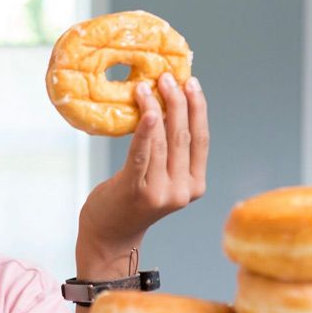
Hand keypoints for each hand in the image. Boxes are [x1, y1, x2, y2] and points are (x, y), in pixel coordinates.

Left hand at [76, 73, 208, 277]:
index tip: (191, 83)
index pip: (201, 139)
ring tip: (146, 86)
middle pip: (184, 136)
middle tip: (167, 77)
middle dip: (177, 102)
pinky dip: (145, 132)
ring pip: (163, 142)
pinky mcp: (136, 191)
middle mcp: (182, 190)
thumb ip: (168, 153)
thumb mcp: (159, 179)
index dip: (198, 108)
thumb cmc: (131, 202)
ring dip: (155, 108)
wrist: (109, 235)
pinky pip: (142, 155)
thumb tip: (164, 106)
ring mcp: (161, 193)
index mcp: (194, 186)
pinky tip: (146, 111)